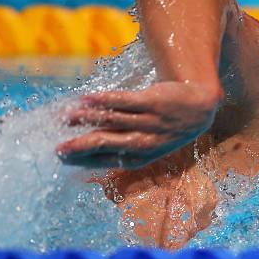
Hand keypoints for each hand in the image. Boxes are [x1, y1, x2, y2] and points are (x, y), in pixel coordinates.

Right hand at [56, 81, 222, 167]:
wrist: (200, 107)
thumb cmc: (168, 128)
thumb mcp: (151, 145)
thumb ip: (125, 149)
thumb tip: (91, 152)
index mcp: (142, 157)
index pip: (107, 160)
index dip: (83, 160)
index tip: (63, 158)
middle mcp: (145, 142)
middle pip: (106, 144)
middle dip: (80, 147)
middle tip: (58, 148)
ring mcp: (149, 122)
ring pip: (112, 120)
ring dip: (86, 118)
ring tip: (67, 118)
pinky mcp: (153, 101)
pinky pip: (123, 100)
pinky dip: (103, 100)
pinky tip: (86, 98)